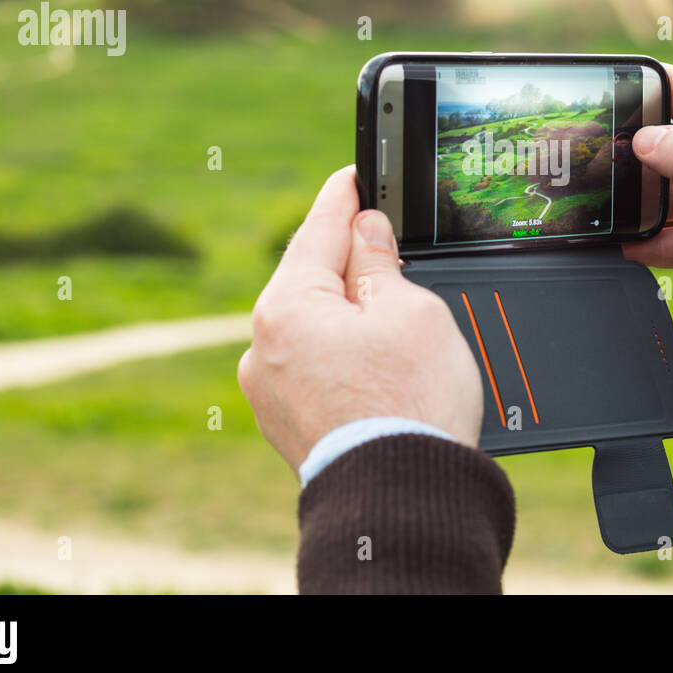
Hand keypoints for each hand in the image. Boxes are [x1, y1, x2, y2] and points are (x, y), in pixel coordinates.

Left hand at [238, 166, 482, 471]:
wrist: (400, 499)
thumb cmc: (410, 407)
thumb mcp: (410, 312)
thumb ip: (379, 263)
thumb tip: (364, 231)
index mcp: (286, 310)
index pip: (319, 229)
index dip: (344, 196)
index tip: (356, 173)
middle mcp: (262, 349)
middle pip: (311, 280)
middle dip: (347, 259)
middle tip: (385, 236)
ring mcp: (269, 392)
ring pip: (311, 326)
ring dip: (345, 312)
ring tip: (392, 313)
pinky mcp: (285, 424)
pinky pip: (313, 366)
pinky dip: (340, 353)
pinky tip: (375, 361)